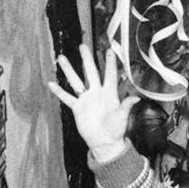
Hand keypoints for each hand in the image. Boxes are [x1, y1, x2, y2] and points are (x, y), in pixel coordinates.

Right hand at [49, 46, 138, 162]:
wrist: (104, 142)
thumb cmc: (116, 130)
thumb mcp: (122, 117)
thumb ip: (126, 106)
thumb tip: (137, 97)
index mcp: (109, 93)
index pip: (109, 74)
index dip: (110, 62)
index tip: (109, 49)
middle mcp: (97, 93)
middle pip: (90, 72)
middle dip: (86, 59)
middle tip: (82, 46)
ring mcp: (86, 99)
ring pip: (76, 81)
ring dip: (68, 70)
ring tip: (61, 58)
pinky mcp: (77, 108)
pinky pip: (67, 98)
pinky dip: (59, 92)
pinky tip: (51, 83)